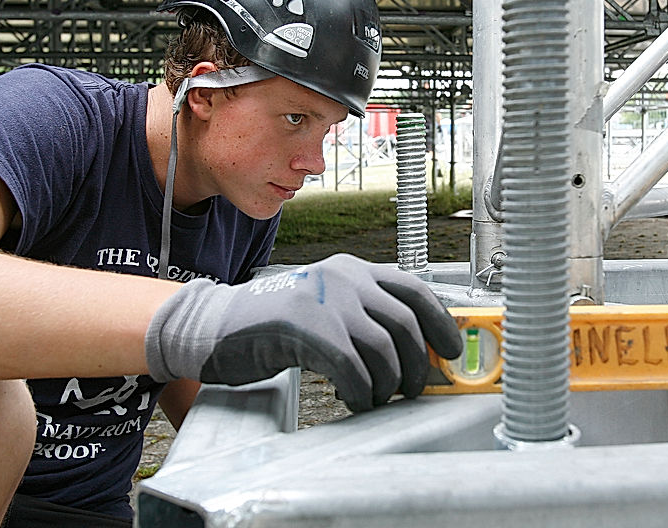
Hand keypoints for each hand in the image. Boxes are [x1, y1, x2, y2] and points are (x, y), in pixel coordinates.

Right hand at [144, 254, 461, 411]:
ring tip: (376, 398)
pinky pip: (353, 368)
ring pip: (384, 350)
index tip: (451, 351)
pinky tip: (352, 399)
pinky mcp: (306, 329)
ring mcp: (325, 300)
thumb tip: (417, 349)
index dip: (441, 322)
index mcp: (353, 269)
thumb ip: (365, 315)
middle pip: (406, 324)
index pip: (415, 289)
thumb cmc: (275, 324)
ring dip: (388, 384)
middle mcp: (344, 278)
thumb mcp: (326, 304)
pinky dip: (360, 391)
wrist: (216, 326)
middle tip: (411, 389)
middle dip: (417, 365)